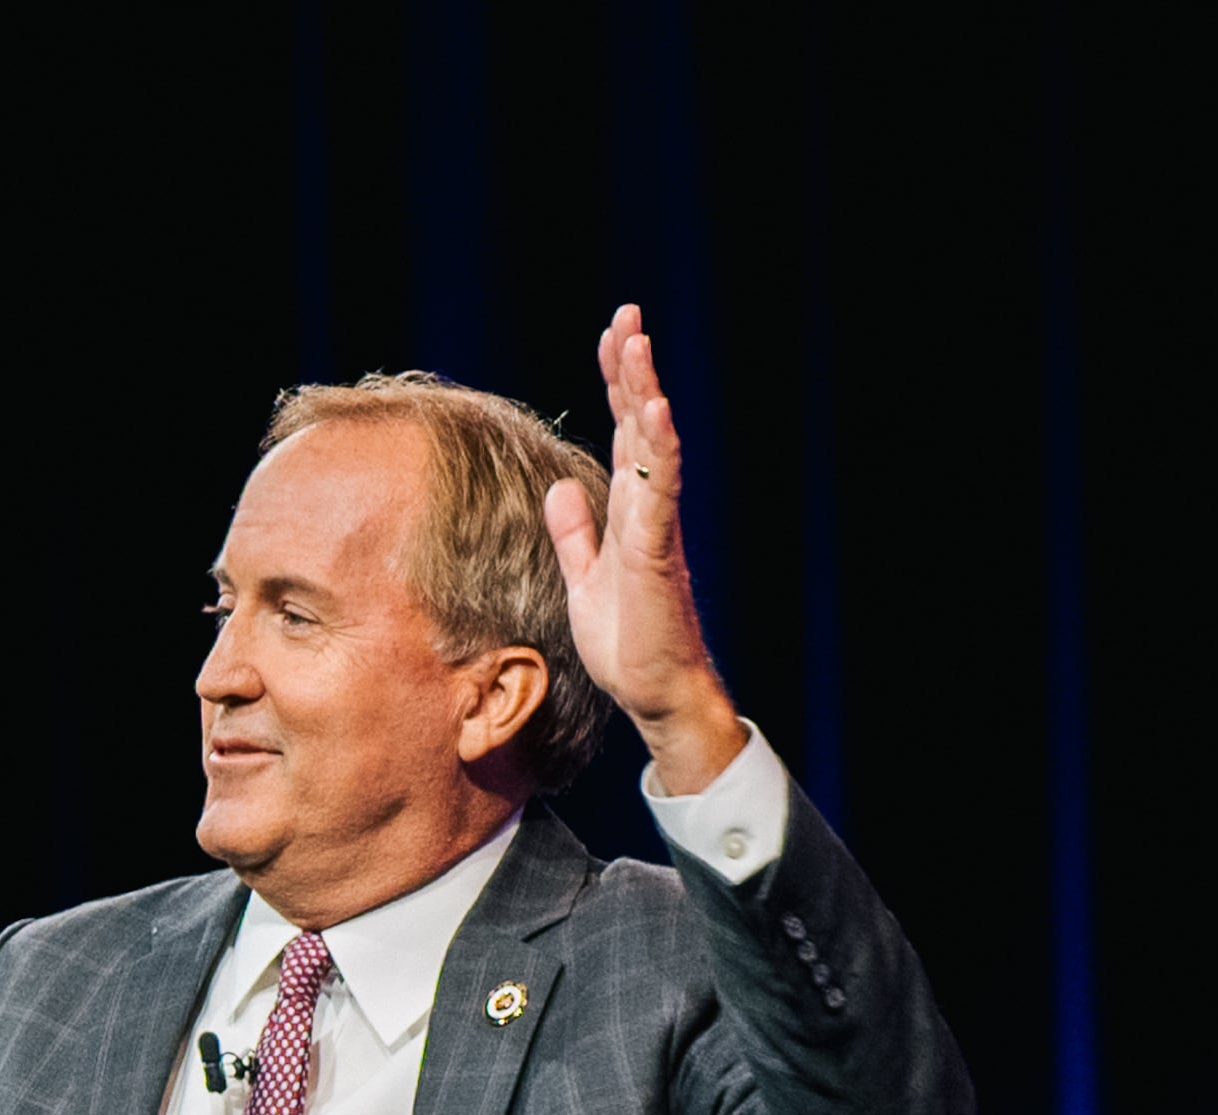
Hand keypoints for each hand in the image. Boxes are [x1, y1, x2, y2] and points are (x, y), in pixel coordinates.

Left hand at [543, 302, 743, 794]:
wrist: (654, 695)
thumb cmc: (627, 645)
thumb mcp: (584, 581)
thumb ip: (575, 535)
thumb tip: (557, 489)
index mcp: (629, 512)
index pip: (622, 433)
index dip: (615, 384)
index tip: (611, 337)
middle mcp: (647, 509)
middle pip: (639, 424)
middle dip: (631, 368)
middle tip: (627, 315)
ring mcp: (655, 527)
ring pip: (652, 446)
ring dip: (644, 393)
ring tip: (638, 343)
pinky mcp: (658, 551)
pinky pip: (660, 490)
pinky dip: (659, 448)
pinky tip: (656, 410)